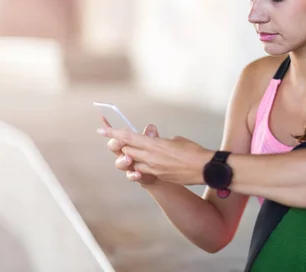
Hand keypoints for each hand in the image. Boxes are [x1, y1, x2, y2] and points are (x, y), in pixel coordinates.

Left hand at [97, 125, 212, 185]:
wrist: (205, 169)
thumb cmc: (194, 151)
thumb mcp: (178, 140)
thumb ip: (163, 141)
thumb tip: (159, 142)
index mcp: (154, 144)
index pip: (127, 137)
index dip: (112, 133)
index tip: (100, 129)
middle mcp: (150, 157)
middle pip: (127, 150)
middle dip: (124, 145)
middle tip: (125, 140)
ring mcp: (153, 169)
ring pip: (133, 163)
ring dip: (134, 157)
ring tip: (142, 152)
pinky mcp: (159, 177)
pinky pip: (145, 170)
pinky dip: (145, 165)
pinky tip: (155, 162)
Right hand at [102, 117, 157, 185]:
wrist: (164, 171)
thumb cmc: (158, 155)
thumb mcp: (156, 143)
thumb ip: (152, 136)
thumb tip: (150, 128)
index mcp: (130, 142)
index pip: (119, 135)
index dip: (111, 131)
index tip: (103, 129)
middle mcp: (127, 153)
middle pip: (115, 147)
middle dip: (115, 145)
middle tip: (119, 143)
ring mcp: (130, 166)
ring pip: (120, 163)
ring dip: (122, 160)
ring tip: (128, 159)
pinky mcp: (136, 175)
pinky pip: (131, 176)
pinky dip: (133, 175)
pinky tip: (138, 174)